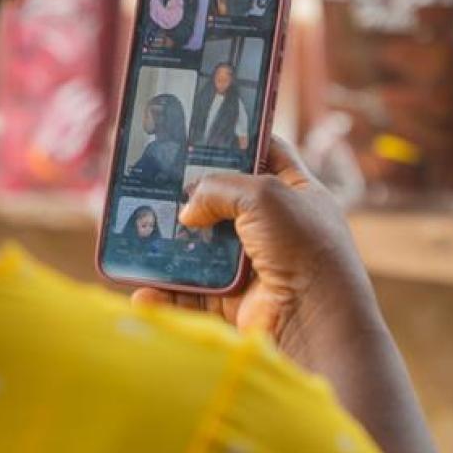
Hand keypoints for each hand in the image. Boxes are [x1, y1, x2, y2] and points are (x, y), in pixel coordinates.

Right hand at [133, 136, 384, 369]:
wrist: (314, 322)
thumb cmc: (303, 247)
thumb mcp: (264, 194)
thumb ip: (219, 188)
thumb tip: (187, 211)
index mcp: (296, 193)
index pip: (266, 153)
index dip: (237, 139)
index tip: (200, 131)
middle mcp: (275, 228)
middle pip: (223, 202)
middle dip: (190, 195)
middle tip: (154, 182)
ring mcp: (253, 266)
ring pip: (201, 249)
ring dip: (171, 245)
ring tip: (138, 233)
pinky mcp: (233, 302)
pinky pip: (192, 294)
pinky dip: (167, 294)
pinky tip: (144, 290)